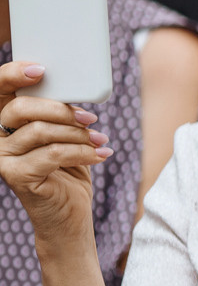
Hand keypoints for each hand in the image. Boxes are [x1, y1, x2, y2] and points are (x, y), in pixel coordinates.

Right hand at [0, 63, 109, 248]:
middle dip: (61, 109)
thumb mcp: (65, 135)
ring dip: (78, 134)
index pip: (0, 90)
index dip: (13, 74)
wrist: (68, 215)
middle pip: (21, 108)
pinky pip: (53, 153)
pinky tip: (100, 155)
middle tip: (91, 119)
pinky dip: (82, 152)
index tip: (41, 70)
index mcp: (6, 122)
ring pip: (41, 131)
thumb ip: (59, 113)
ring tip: (100, 140)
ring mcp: (2, 158)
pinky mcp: (15, 176)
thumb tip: (74, 89)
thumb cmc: (68, 171)